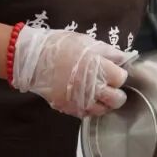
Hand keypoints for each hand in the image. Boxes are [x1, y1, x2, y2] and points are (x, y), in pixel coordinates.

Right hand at [11, 27, 135, 117]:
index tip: (115, 71)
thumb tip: (123, 58)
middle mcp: (92, 88)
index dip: (120, 75)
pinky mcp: (69, 109)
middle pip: (117, 99)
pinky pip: (86, 114)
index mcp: (98, 68)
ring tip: (100, 94)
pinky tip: (87, 99)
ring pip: (103, 110)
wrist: (33, 59)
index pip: (121, 79)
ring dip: (105, 103)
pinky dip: (90, 108)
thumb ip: (108, 52)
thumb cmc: (61, 46)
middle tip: (111, 86)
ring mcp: (80, 101)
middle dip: (117, 93)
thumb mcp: (87, 42)